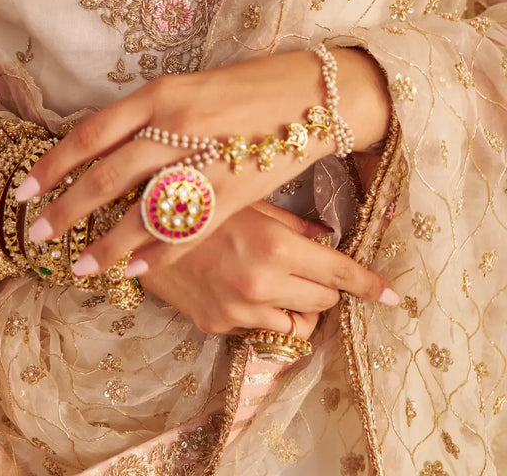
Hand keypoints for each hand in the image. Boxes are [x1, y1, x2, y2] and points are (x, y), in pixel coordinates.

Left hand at [15, 49, 392, 282]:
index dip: (53, 163)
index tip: (24, 188)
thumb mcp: (188, 86)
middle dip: (67, 209)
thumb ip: (147, 115)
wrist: (315, 92)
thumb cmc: (247, 86)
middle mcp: (176, 124)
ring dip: (107, 243)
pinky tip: (134, 271)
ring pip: (142, 211)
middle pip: (107, 175)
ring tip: (79, 266)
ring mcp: (206, 159)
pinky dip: (157, 254)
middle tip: (37, 234)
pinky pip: (186, 230)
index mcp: (160, 93)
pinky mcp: (236, 190)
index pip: (91, 133)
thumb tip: (102, 148)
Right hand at [141, 201, 395, 336]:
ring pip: (296, 325)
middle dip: (326, 288)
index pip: (338, 274)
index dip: (368, 286)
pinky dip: (265, 313)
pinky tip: (246, 287)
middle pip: (323, 302)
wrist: (132, 224)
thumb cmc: (194, 198)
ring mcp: (238, 309)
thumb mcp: (246, 198)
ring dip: (298, 307)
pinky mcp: (217, 325)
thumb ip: (291, 223)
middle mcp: (261, 283)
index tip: (393, 297)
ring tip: (281, 281)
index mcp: (274, 245)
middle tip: (313, 268)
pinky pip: (260, 328)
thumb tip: (327, 238)